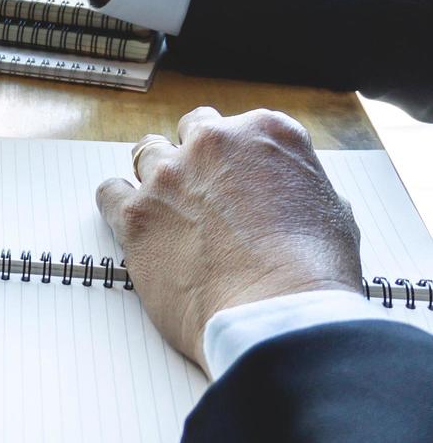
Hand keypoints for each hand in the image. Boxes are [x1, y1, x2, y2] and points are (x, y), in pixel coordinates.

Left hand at [95, 107, 362, 371]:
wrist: (275, 315)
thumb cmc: (312, 275)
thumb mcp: (334, 213)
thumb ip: (301, 188)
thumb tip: (290, 196)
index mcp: (266, 133)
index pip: (238, 127)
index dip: (235, 156)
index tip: (233, 176)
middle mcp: (213, 143)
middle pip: (191, 131)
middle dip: (195, 157)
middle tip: (199, 190)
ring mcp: (168, 176)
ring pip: (147, 154)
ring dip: (156, 177)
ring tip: (165, 206)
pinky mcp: (134, 213)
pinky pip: (109, 192)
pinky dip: (117, 204)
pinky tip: (131, 221)